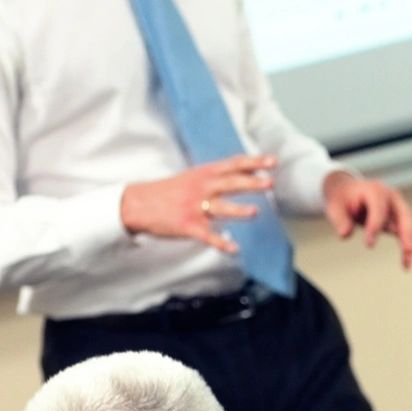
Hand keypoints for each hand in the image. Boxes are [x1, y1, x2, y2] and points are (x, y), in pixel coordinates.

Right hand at [120, 154, 276, 254]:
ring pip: (219, 208)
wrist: (138, 204)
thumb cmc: (170, 190)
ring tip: (255, 212)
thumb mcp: (194, 176)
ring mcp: (194, 207)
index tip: (272, 162)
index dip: (254, 162)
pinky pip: (207, 235)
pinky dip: (221, 243)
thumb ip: (218, 176)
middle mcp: (201, 188)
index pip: (233, 164)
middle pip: (230, 183)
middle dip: (251, 183)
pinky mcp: (188, 225)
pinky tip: (234, 249)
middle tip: (270, 182)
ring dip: (237, 210)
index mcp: (204, 174)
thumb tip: (248, 173)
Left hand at [323, 171, 411, 268]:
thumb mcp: (335, 207)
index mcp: (375, 190)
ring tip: (407, 264)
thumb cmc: (342, 200)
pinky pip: (408, 232)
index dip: (375, 227)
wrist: (349, 192)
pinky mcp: (400, 217)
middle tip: (408, 251)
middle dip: (407, 234)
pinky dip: (408, 246)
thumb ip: (340, 219)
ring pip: (410, 225)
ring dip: (410, 244)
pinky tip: (406, 262)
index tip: (369, 245)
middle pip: (405, 215)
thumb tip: (345, 234)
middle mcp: (391, 196)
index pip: (379, 210)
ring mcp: (398, 206)